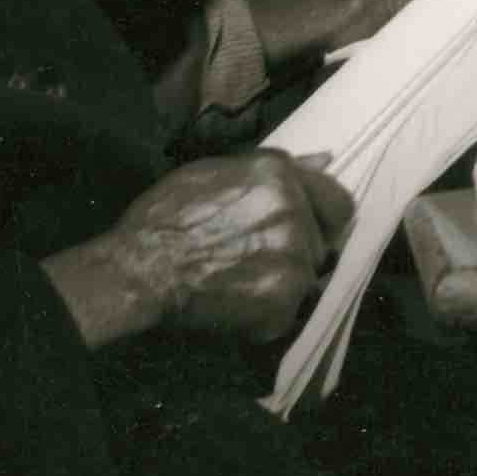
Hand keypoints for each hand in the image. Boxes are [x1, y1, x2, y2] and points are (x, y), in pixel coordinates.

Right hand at [43, 150, 355, 348]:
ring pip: (307, 280)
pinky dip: (266, 315)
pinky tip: (233, 304)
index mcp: (280, 178)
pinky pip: (288, 313)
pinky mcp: (281, 304)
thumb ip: (277, 166)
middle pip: (323, 244)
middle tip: (256, 260)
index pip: (337, 203)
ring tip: (238, 282)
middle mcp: (294, 216)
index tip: (307, 231)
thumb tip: (325, 160)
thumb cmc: (164, 219)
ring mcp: (292, 262)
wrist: (139, 272)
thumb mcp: (215, 172)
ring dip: (281, 284)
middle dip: (299, 253)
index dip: (323, 219)